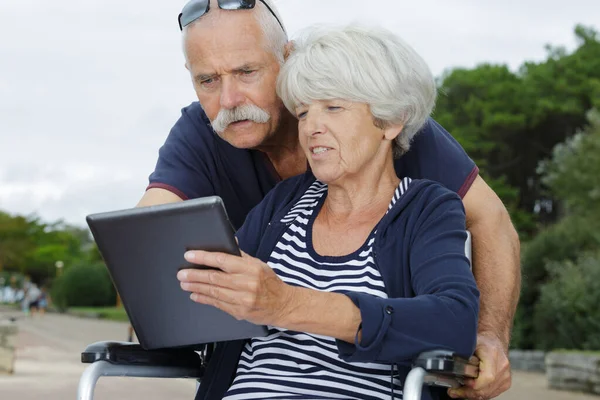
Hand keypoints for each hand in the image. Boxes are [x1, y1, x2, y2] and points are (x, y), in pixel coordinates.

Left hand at [176, 249, 292, 325]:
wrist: (283, 305)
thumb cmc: (270, 282)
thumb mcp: (259, 264)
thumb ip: (241, 256)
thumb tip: (227, 242)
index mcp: (251, 268)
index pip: (223, 260)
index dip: (204, 258)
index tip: (190, 256)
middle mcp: (247, 284)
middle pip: (215, 278)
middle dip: (195, 275)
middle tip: (181, 273)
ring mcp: (243, 300)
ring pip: (214, 292)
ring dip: (196, 287)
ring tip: (184, 284)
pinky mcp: (239, 312)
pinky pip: (218, 304)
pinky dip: (204, 299)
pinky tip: (195, 295)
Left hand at [448, 332, 510, 398]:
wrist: (494, 340)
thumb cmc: (481, 341)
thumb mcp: (469, 342)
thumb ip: (460, 353)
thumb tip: (447, 362)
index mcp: (492, 355)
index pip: (486, 378)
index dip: (472, 384)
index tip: (459, 383)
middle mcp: (501, 367)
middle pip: (485, 389)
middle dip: (467, 392)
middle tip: (453, 391)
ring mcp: (505, 376)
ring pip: (487, 394)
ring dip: (472, 394)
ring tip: (459, 391)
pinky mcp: (506, 382)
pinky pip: (491, 393)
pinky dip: (480, 393)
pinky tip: (470, 389)